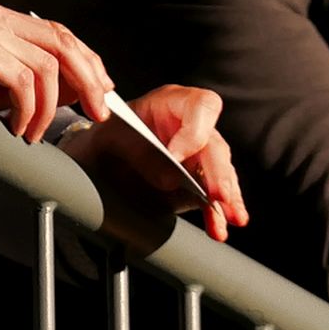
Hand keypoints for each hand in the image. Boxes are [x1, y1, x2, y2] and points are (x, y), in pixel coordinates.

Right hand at [0, 2, 111, 142]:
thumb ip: (36, 82)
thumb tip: (85, 89)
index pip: (57, 33)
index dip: (87, 61)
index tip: (103, 91)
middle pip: (61, 43)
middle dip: (87, 80)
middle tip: (97, 114)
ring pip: (46, 66)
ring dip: (48, 108)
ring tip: (33, 132)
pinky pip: (23, 80)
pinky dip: (28, 111)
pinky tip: (16, 129)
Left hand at [65, 84, 249, 240]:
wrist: (98, 158)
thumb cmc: (107, 136)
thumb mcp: (110, 136)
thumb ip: (138, 151)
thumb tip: (170, 178)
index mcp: (173, 103)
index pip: (201, 106)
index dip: (194, 131)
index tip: (176, 157)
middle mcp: (193, 126)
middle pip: (215, 145)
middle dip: (218, 173)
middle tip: (217, 195)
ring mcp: (199, 155)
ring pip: (221, 174)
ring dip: (226, 198)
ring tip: (230, 218)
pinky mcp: (197, 181)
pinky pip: (213, 196)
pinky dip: (217, 213)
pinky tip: (220, 227)